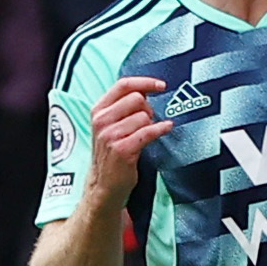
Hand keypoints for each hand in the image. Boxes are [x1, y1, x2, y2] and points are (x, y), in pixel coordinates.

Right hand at [87, 77, 172, 201]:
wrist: (104, 183)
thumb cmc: (112, 153)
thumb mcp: (111, 125)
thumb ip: (124, 107)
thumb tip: (146, 92)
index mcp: (99, 110)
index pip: (123, 85)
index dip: (145, 82)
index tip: (161, 85)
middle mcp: (101, 120)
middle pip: (136, 98)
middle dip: (149, 108)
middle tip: (150, 120)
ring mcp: (110, 135)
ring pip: (143, 116)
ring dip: (152, 123)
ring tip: (147, 133)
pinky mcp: (122, 149)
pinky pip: (148, 132)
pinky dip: (161, 129)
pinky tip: (167, 128)